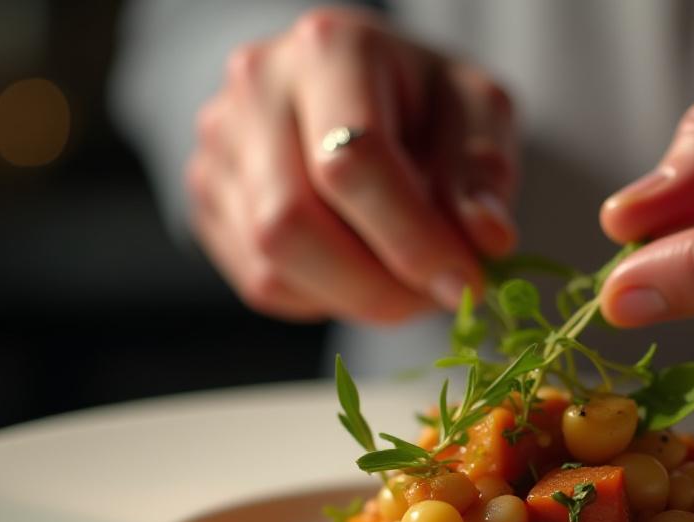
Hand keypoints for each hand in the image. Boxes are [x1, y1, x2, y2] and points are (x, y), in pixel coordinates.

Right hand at [186, 8, 516, 322]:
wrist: (364, 89)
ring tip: (406, 283)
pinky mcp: (208, 199)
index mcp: (330, 49)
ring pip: (270, 266)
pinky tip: (360, 267)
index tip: (466, 283)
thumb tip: (485, 241)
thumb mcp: (476, 111)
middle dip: (375, 286)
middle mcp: (255, 90)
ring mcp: (219, 146)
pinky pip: (261, 283)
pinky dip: (323, 296)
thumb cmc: (424, 98)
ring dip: (353, 298)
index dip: (412, 239)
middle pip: (290, 224)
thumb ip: (482, 172)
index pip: (352, 163)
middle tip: (435, 299)